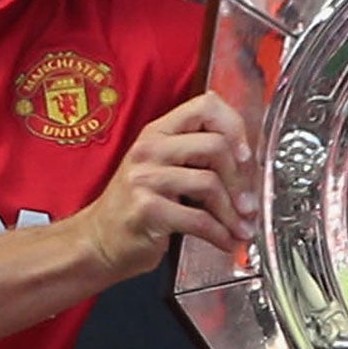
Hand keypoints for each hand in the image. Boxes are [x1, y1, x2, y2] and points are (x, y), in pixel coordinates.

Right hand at [79, 92, 255, 282]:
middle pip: (215, 145)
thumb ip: (197, 157)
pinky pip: (198, 219)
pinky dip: (220, 234)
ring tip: (241, 228)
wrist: (98, 241)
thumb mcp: (163, 169)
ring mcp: (145, 178)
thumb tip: (249, 164)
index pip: (206, 106)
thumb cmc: (136, 207)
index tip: (248, 156)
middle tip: (249, 203)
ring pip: (209, 183)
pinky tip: (226, 242)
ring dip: (233, 213)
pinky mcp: (147, 210)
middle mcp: (150, 149)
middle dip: (241, 179)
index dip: (235, 127)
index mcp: (158, 132)